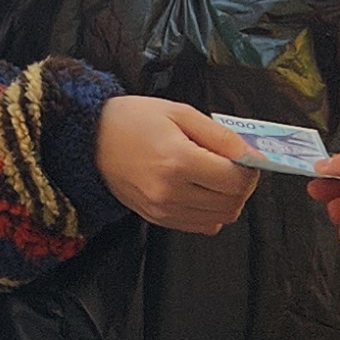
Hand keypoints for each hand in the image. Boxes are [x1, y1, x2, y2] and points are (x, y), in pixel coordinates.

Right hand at [93, 95, 255, 234]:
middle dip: (242, 186)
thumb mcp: (179, 113)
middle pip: (231, 203)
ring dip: (228, 200)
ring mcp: (162, 209)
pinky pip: (201, 226)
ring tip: (216, 178)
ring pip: (220, 218)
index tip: (246, 160)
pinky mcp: (156, 218)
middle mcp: (170, 191)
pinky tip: (201, 192)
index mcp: (178, 160)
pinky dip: (211, 212)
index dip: (250, 170)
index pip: (235, 180)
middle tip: (234, 168)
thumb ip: (219, 135)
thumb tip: (250, 154)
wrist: (89, 139)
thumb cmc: (132, 120)